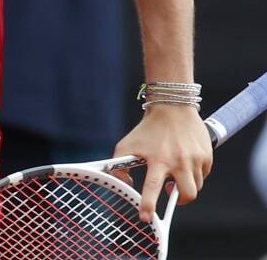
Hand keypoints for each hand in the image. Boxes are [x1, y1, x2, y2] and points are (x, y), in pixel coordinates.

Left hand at [112, 104, 212, 221]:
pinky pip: (203, 175)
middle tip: (170, 194)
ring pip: (196, 186)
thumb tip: (121, 184)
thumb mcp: (127, 145)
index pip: (152, 187)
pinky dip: (194, 175)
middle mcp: (179, 160)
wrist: (172, 107)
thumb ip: (118, 165)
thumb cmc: (147, 129)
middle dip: (180, 201)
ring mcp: (195, 159)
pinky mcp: (207, 156)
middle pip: (187, 195)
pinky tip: (185, 163)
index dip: (148, 204)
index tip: (146, 218)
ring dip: (185, 185)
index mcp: (158, 159)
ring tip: (175, 173)